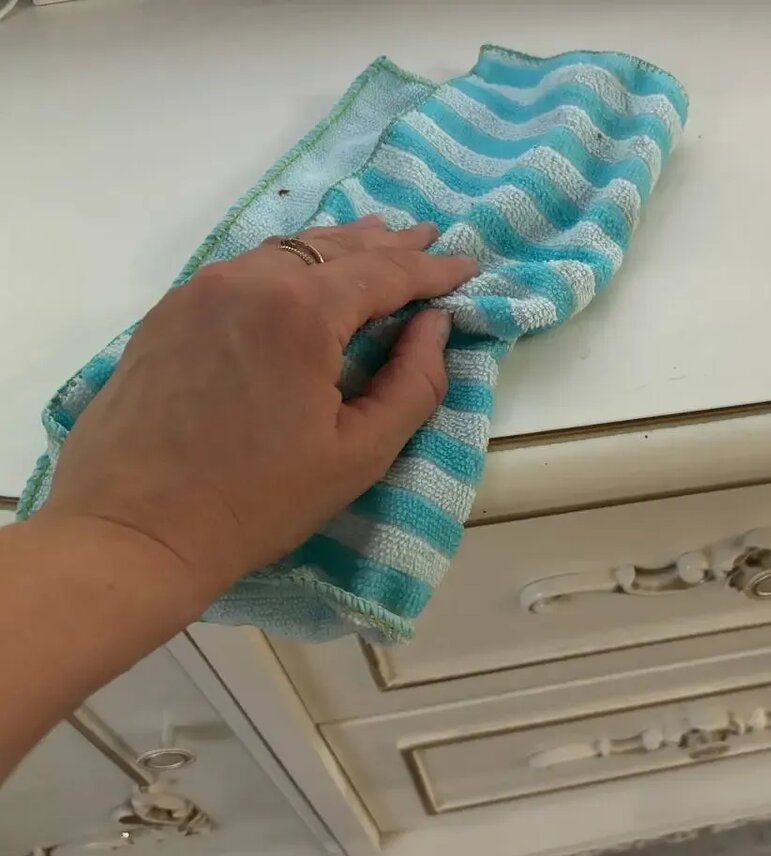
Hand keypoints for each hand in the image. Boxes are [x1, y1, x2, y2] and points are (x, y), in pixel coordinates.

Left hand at [38, 217, 476, 612]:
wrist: (132, 530)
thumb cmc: (257, 500)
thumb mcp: (360, 453)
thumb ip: (414, 383)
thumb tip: (434, 326)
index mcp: (301, 310)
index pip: (385, 273)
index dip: (433, 270)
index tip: (468, 267)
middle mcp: (248, 280)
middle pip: (334, 247)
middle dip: (388, 246)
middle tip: (429, 239)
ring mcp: (201, 290)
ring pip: (286, 250)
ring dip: (337, 248)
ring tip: (375, 244)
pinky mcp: (170, 312)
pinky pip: (245, 269)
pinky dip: (289, 264)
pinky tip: (303, 277)